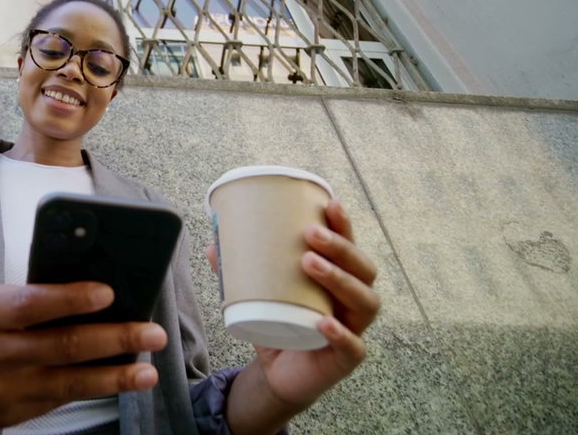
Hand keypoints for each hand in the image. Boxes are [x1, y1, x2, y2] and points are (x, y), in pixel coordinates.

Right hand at [0, 282, 167, 428]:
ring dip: (115, 376)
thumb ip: (25, 297)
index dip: (71, 299)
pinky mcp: (13, 414)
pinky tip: (121, 381)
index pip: (31, 305)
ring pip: (69, 382)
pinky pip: (61, 399)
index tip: (107, 293)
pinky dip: (95, 389)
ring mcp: (4, 389)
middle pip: (61, 346)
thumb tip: (86, 293)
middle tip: (151, 333)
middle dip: (113, 339)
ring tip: (148, 370)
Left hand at [207, 199, 379, 425]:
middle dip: (340, 248)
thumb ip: (238, 271)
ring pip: (365, 302)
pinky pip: (353, 346)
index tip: (331, 203)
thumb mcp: (260, 295)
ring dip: (340, 280)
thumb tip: (212, 244)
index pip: (351, 248)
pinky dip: (341, 334)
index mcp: (340, 280)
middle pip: (363, 270)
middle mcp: (354, 301)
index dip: (345, 226)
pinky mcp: (346, 359)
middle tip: (310, 234)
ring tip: (310, 263)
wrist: (277, 374)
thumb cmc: (278, 326)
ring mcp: (355, 330)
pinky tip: (325, 322)